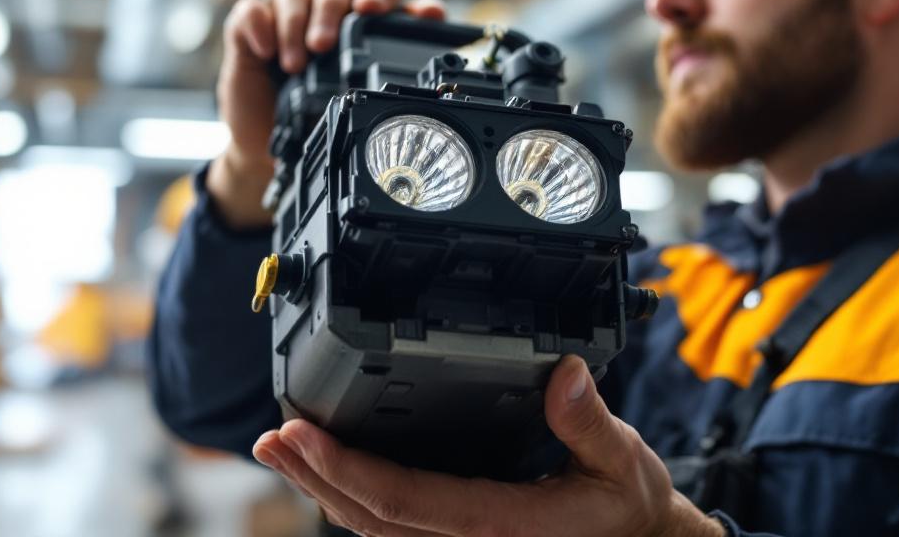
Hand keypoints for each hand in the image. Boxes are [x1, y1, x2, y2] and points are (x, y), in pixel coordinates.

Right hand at [208, 0, 446, 227]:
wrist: (273, 139)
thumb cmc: (324, 110)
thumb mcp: (365, 90)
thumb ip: (396, 59)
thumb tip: (432, 20)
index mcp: (363, 13)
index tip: (374, 8)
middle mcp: (328, 3)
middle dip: (331, 9)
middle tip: (325, 45)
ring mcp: (288, 11)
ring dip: (295, 24)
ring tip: (297, 64)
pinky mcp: (252, 26)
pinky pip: (251, 10)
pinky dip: (259, 25)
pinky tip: (267, 50)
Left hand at [251, 355, 724, 536]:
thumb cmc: (627, 509)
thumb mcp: (624, 463)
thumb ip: (590, 423)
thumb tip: (564, 376)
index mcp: (503, 526)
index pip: (407, 502)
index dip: (347, 468)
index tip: (303, 434)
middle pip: (370, 520)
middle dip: (314, 477)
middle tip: (271, 437)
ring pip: (373, 529)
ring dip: (322, 488)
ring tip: (281, 450)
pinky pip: (393, 528)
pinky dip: (352, 498)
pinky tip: (330, 472)